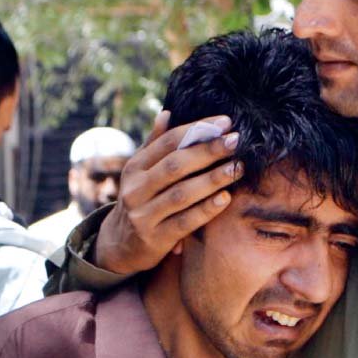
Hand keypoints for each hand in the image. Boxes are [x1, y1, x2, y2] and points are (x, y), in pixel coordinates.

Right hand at [94, 110, 242, 273]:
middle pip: (175, 166)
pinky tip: (225, 198)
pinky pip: (185, 222)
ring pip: (182, 193)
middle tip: (235, 141)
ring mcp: (144, 215)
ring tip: (237, 168)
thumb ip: (154, 144)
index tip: (225, 122)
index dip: (197, 130)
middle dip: (208, 151)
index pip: (168, 142)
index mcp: (135, 168)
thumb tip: (166, 113)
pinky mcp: (156, 239)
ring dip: (212, 179)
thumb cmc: (140, 199)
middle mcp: (136, 189)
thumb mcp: (140, 173)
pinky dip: (206, 209)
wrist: (120, 245)